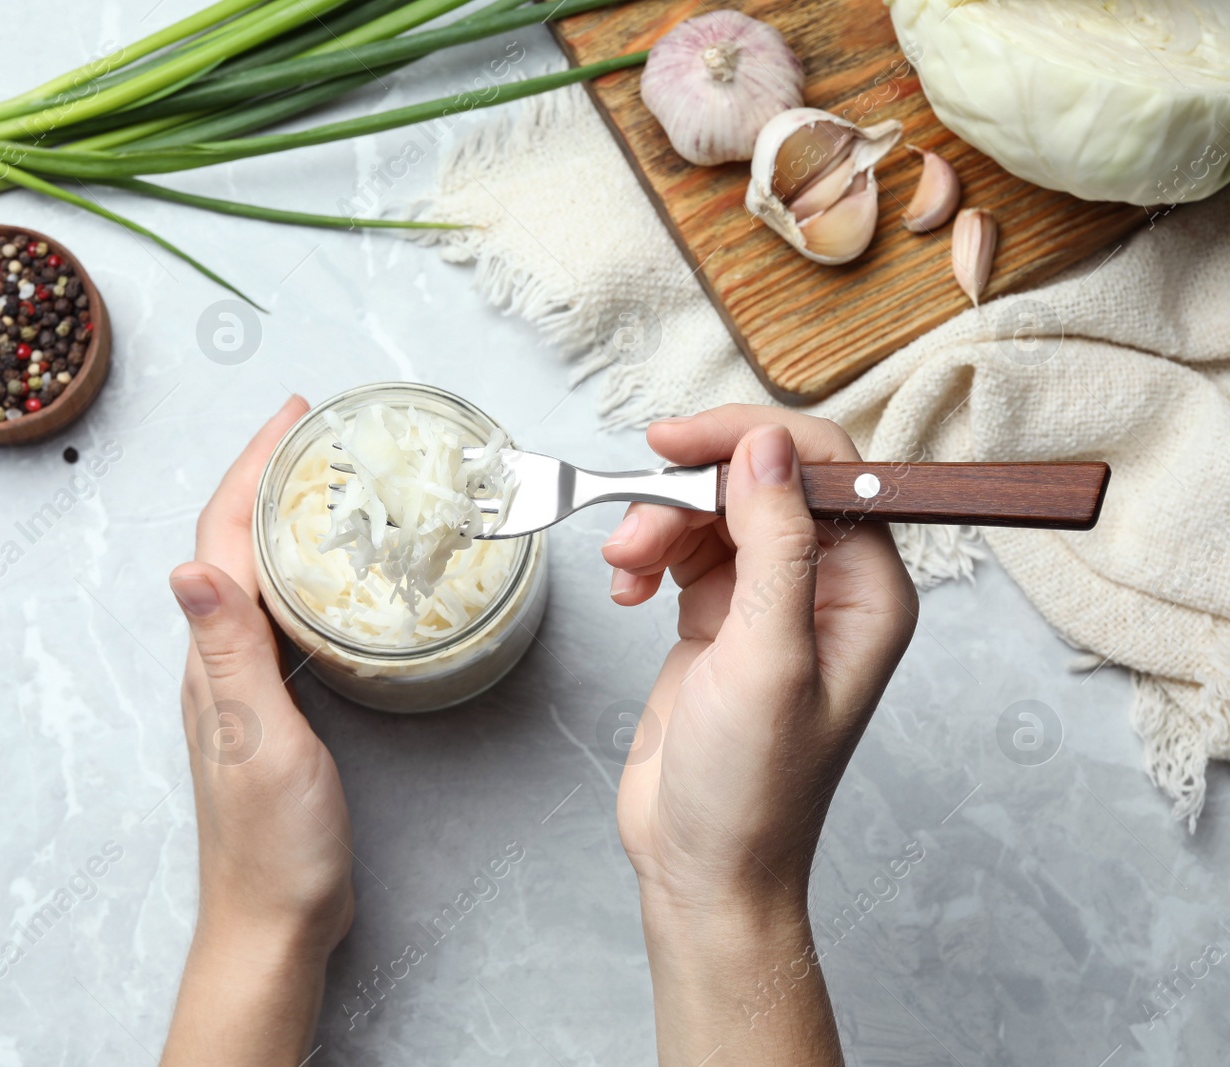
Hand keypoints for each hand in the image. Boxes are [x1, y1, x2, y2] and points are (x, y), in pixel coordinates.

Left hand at [162, 395, 352, 1066]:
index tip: (292, 414)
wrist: (271, 919)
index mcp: (213, 655)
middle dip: (267, 475)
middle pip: (234, 541)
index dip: (253, 466)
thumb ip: (228, 652)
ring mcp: (243, 683)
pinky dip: (302, 572)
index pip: (224, 534)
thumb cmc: (270, 842)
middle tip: (315, 429)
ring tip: (326, 480)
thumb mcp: (256, 738)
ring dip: (283, 516)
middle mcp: (219, 658)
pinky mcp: (272, 706)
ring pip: (257, 574)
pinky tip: (332, 575)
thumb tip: (188, 563)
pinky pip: (281, 614)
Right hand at [601, 406, 917, 1064]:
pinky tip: (626, 589)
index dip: (751, 440)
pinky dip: (646, 555)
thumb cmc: (754, 786)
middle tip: (636, 513)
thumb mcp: (767, 657)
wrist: (702, 860)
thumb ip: (775, 543)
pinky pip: (681, 549)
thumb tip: (768, 448)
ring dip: (656, 526)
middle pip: (757, 482)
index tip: (679, 443)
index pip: (823, 469)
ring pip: (710, 512)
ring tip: (624, 569)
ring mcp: (768, 601)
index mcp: (868, 591)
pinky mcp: (718, 618)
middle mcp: (826, 586)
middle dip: (688, 492)